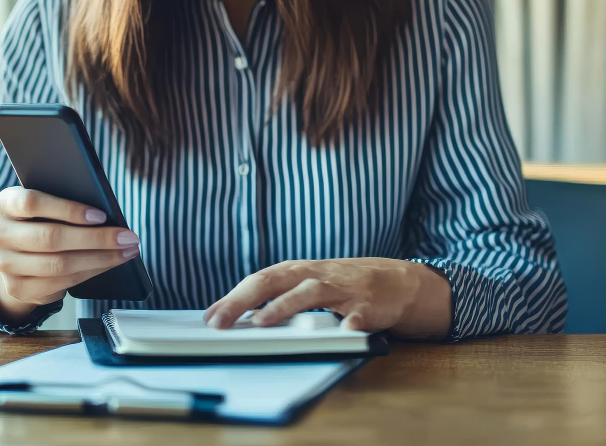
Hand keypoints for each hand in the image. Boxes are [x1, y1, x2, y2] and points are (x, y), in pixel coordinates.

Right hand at [0, 187, 140, 323]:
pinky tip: (108, 264)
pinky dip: (89, 273)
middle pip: (51, 237)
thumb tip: (107, 216)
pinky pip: (60, 283)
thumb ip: (65, 203)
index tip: (101, 215)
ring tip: (126, 251)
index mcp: (5, 203)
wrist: (16, 254)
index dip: (68, 209)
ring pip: (58, 264)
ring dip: (99, 259)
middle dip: (96, 239)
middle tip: (128, 237)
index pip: (32, 203)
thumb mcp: (46, 204)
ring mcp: (6, 264)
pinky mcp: (18, 288)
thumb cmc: (40, 219)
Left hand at [203, 258, 451, 338]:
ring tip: (262, 322)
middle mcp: (315, 275)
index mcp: (297, 272)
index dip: (232, 298)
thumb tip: (237, 315)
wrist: (396, 280)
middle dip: (243, 300)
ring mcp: (342, 288)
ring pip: (310, 293)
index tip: (209, 318)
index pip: (258, 280)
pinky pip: (358, 315)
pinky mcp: (369, 305)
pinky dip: (349, 324)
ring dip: (284, 306)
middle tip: (220, 322)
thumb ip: (277, 297)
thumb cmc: (342, 286)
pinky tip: (340, 333)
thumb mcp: (307, 285)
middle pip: (274, 280)